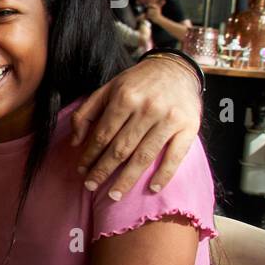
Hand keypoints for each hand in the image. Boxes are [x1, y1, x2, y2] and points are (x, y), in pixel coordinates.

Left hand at [71, 56, 200, 198]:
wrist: (176, 69)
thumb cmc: (137, 82)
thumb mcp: (108, 89)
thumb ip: (87, 113)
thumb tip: (75, 142)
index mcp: (125, 98)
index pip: (103, 135)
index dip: (90, 155)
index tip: (81, 170)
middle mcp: (147, 109)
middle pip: (121, 148)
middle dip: (103, 170)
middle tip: (91, 186)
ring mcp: (170, 119)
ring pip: (144, 156)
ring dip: (127, 179)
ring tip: (114, 195)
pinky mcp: (189, 127)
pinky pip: (175, 156)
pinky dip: (164, 174)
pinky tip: (152, 188)